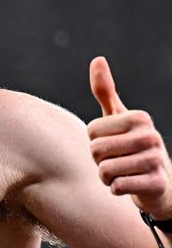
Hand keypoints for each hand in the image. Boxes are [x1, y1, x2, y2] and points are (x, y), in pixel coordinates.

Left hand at [88, 56, 171, 218]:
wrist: (158, 184)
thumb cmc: (130, 146)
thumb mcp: (117, 117)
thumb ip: (105, 91)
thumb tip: (97, 59)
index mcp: (139, 118)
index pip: (91, 131)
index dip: (95, 141)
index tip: (112, 143)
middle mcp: (151, 136)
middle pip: (96, 150)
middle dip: (99, 160)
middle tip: (116, 160)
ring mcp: (156, 160)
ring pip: (105, 170)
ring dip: (106, 176)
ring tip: (122, 172)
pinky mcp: (156, 184)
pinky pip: (117, 187)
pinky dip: (116, 189)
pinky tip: (129, 185)